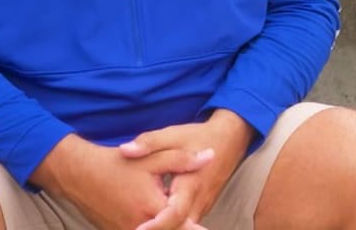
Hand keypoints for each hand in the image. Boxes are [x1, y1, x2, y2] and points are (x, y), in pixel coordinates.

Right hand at [32, 134, 213, 229]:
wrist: (80, 173)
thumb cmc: (117, 164)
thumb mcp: (153, 157)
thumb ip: (183, 159)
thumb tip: (210, 156)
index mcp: (151, 208)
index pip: (181, 223)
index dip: (196, 228)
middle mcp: (138, 226)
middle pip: (170, 229)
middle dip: (184, 226)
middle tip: (199, 227)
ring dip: (168, 225)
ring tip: (186, 223)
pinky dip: (153, 226)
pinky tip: (160, 219)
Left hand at [122, 110, 254, 229]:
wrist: (230, 139)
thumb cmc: (200, 137)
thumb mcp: (173, 135)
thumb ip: (150, 142)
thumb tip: (126, 150)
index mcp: (191, 184)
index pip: (175, 213)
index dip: (157, 225)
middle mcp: (199, 200)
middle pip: (179, 226)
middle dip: (159, 229)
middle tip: (136, 228)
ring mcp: (202, 206)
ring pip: (184, 226)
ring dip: (166, 227)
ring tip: (142, 225)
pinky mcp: (201, 207)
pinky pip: (187, 222)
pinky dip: (172, 224)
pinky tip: (154, 220)